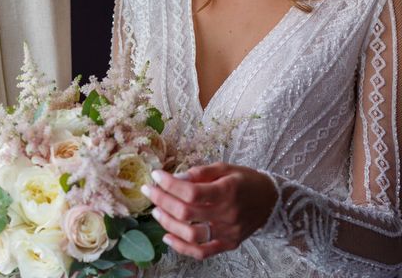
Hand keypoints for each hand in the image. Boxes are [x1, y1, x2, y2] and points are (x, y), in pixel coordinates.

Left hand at [141, 162, 277, 259]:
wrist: (271, 200)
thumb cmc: (245, 180)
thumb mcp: (224, 168)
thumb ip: (199, 173)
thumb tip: (174, 178)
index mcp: (227, 191)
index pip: (191, 192)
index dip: (169, 185)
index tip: (156, 175)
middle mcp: (228, 214)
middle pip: (186, 213)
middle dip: (162, 201)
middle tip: (149, 191)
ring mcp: (228, 233)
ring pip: (191, 235)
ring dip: (168, 223)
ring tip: (156, 210)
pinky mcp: (228, 244)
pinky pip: (201, 252)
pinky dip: (181, 247)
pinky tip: (167, 235)